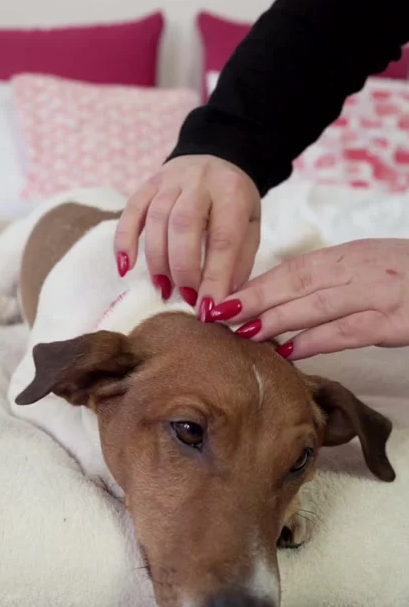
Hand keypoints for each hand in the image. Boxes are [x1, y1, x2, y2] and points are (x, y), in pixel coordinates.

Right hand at [114, 155, 260, 306]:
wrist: (218, 157)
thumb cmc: (234, 203)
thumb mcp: (250, 227)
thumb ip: (238, 262)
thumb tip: (220, 302)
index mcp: (232, 193)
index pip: (223, 239)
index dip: (214, 278)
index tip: (208, 309)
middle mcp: (200, 181)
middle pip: (183, 226)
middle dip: (182, 268)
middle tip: (185, 297)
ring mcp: (170, 180)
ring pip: (156, 220)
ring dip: (157, 261)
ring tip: (163, 288)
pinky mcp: (147, 184)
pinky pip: (130, 211)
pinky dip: (124, 241)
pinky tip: (125, 267)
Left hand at [205, 239, 408, 358]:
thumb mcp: (368, 273)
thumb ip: (330, 286)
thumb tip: (284, 309)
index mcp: (349, 256)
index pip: (291, 270)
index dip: (253, 286)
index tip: (220, 301)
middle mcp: (360, 269)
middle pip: (294, 283)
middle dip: (251, 300)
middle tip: (214, 318)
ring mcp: (379, 292)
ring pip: (315, 304)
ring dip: (274, 319)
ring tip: (240, 334)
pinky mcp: (397, 319)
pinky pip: (348, 329)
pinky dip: (315, 339)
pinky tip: (288, 350)